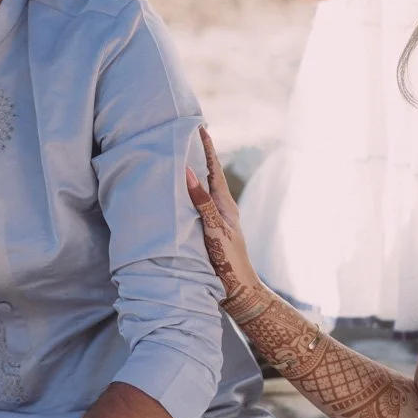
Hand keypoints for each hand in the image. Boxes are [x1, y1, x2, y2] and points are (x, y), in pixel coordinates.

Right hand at [185, 127, 270, 323]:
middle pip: (208, 175)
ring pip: (202, 190)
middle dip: (198, 155)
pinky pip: (196, 204)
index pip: (213, 169)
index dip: (206, 148)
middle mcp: (221, 208)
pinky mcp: (209, 231)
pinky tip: (178, 194)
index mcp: (225, 204)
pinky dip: (188, 193)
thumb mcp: (215, 229)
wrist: (239, 291)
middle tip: (185, 135)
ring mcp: (216, 220)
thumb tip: (188, 171)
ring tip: (179, 157)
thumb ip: (202, 202)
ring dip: (192, 173)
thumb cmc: (229, 261)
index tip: (199, 127)